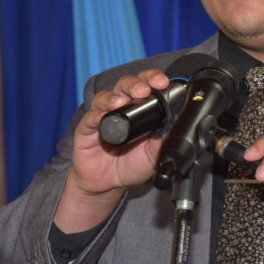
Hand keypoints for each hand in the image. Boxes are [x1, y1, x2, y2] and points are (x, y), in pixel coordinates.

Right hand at [55, 69, 170, 231]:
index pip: (147, 85)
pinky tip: (103, 116)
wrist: (110, 184)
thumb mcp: (156, 153)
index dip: (154, 79)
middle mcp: (122, 108)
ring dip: (115, 97)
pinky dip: (97, 115)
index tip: (163, 82)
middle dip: (136, 84)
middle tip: (144, 91)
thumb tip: (177, 125)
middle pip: (126, 85)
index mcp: (142, 110)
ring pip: (106, 97)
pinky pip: (90, 118)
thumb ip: (165, 138)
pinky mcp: (87, 129)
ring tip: (122, 102)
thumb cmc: (133, 164)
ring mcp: (104, 117)